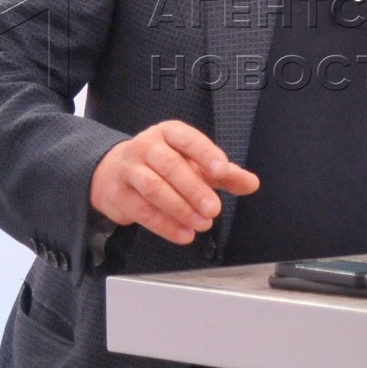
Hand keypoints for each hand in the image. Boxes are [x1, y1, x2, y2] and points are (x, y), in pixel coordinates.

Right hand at [89, 121, 259, 244]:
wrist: (114, 172)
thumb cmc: (162, 165)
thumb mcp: (194, 162)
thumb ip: (223, 173)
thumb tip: (251, 183)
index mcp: (170, 133)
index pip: (189, 139)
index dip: (206, 154)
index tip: (223, 170)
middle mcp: (147, 146)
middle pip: (170, 165)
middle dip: (194, 189)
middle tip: (214, 209)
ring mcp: (129, 169)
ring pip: (153, 187)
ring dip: (180, 208)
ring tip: (201, 224)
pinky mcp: (119, 194)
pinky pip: (142, 210)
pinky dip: (164, 225)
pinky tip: (183, 234)